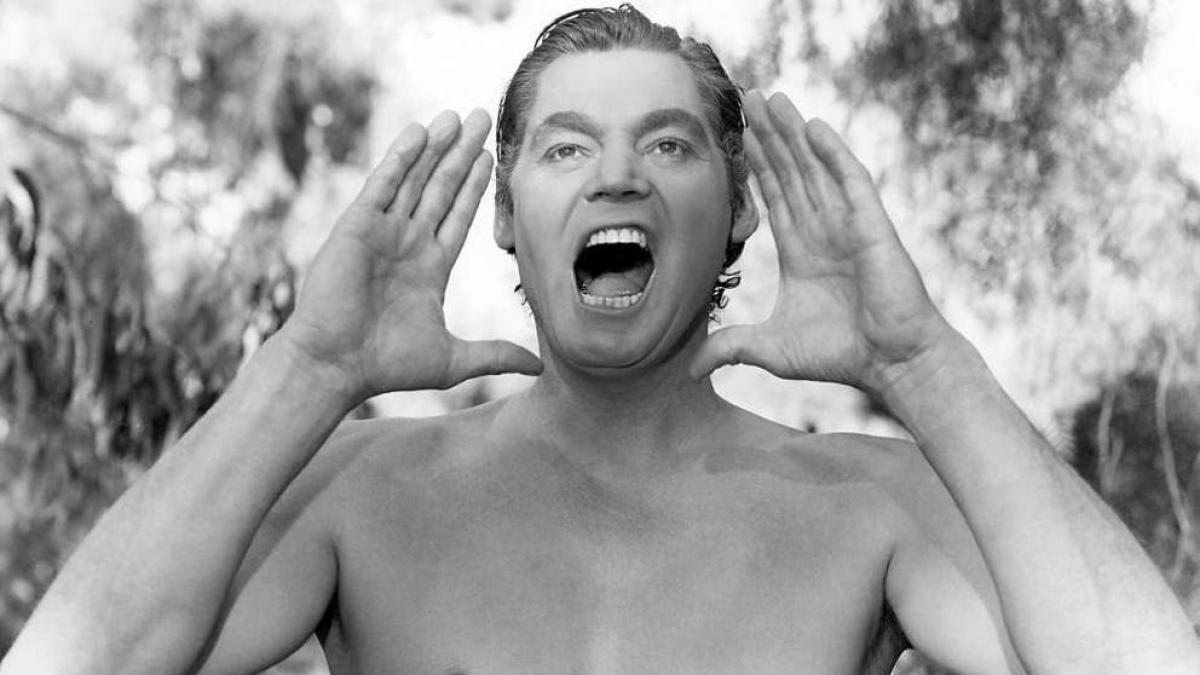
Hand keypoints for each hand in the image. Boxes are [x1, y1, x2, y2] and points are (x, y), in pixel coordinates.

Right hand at [277, 109, 540, 400]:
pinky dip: (400, 157)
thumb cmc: (386, 367)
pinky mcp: (357, 226)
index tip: (491, 156)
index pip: (459, 215)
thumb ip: (495, 356)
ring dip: (435, 146)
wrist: (335, 366)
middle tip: (481, 116)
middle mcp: (407, 243)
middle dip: (461, 153)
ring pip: (414, 179)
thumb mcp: (454, 360)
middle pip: (441, 187)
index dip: (475, 186)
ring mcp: (382, 232)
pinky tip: (418, 131)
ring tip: (456, 115)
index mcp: (430, 268)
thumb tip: (539, 367)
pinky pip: (383, 184)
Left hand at [691, 92, 953, 393]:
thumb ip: (731, 347)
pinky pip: (850, 181)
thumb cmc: (840, 355)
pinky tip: (813, 126)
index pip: (773, 196)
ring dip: (793, 132)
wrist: (892, 364)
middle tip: (746, 97)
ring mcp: (848, 224)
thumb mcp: (771, 349)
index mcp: (801, 250)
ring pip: (815, 167)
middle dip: (769, 135)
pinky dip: (832, 153)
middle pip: (791, 171)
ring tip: (771, 98)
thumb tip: (689, 367)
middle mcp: (823, 230)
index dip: (756, 164)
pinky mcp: (871, 226)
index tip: (737, 134)